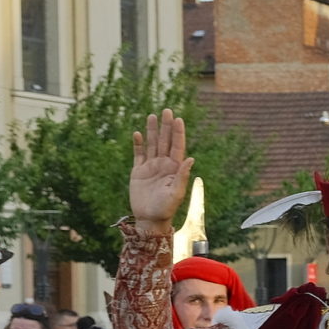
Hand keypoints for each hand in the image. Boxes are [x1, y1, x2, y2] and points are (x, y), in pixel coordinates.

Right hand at [129, 110, 195, 227]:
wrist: (149, 218)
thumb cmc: (166, 208)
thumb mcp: (176, 193)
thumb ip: (182, 176)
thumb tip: (191, 159)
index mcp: (175, 168)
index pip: (177, 146)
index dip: (178, 133)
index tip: (178, 119)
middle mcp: (164, 165)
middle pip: (165, 141)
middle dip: (166, 126)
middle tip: (166, 110)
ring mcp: (151, 167)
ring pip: (152, 144)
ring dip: (152, 131)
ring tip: (152, 116)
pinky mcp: (139, 171)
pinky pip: (138, 154)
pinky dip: (138, 144)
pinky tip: (137, 133)